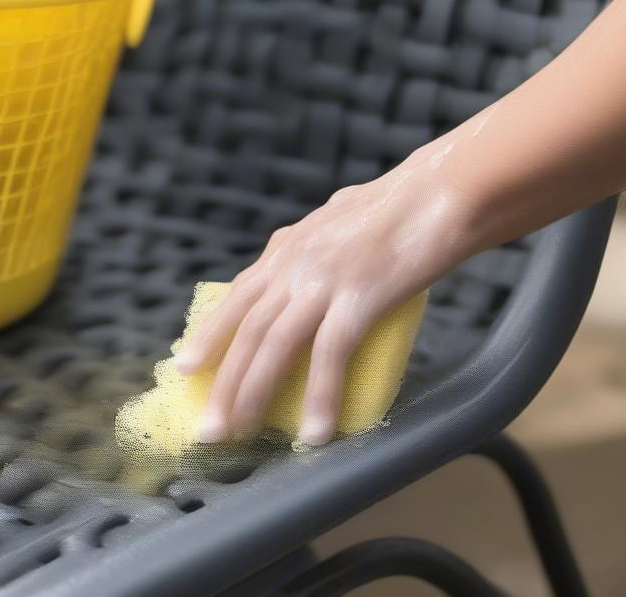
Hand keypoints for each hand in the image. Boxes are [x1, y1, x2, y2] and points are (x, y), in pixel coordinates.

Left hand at [173, 143, 479, 444]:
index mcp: (288, 247)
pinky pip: (330, 354)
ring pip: (275, 343)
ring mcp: (324, 278)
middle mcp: (294, 262)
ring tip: (239, 434)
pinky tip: (314, 433)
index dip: (210, 335)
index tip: (185, 367)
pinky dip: (319, 396)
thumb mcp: (337, 222)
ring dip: (253, 392)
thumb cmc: (399, 208)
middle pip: (248, 329)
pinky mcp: (359, 296)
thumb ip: (315, 248)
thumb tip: (308, 270)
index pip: (237, 297)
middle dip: (223, 381)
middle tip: (207, 427)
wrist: (440, 192)